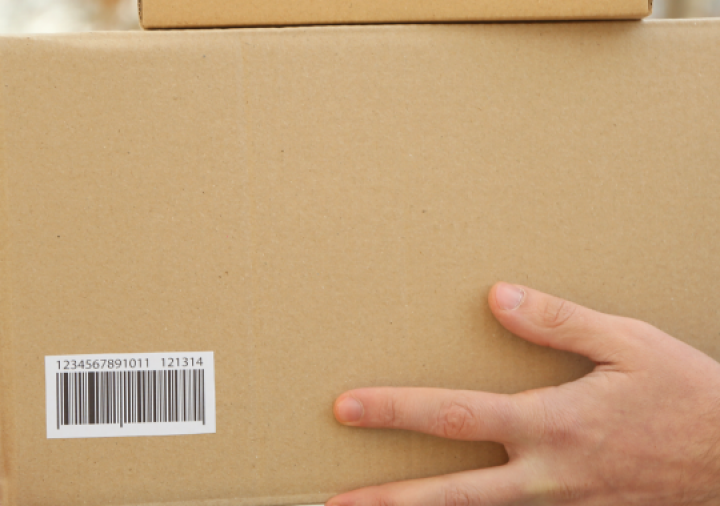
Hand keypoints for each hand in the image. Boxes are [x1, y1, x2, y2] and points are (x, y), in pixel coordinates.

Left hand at [329, 283, 719, 505]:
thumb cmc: (687, 395)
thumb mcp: (629, 344)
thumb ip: (558, 322)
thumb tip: (496, 297)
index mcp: (553, 423)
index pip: (457, 416)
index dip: (396, 412)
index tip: (346, 409)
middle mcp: (548, 474)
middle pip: (454, 494)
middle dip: (391, 499)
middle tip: (335, 501)